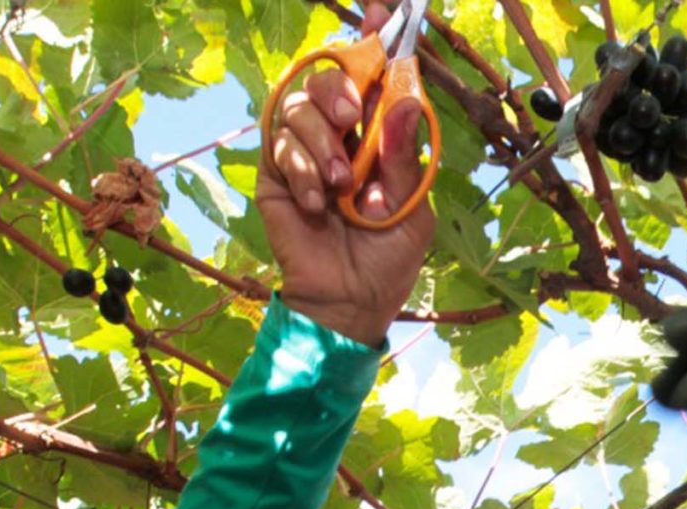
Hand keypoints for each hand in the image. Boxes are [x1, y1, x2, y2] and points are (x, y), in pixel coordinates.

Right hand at [258, 4, 435, 345]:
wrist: (350, 302)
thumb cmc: (387, 259)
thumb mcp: (410, 207)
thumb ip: (405, 157)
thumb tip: (409, 102)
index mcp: (378, 139)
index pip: (373, 79)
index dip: (373, 42)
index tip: (382, 13)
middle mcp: (340, 137)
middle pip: (328, 78)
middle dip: (340, 87)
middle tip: (353, 116)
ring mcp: (304, 152)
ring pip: (299, 107)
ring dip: (321, 142)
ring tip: (339, 186)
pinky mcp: (275, 173)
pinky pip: (279, 146)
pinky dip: (301, 170)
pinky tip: (315, 203)